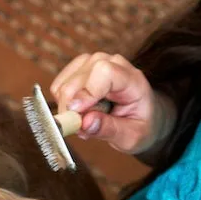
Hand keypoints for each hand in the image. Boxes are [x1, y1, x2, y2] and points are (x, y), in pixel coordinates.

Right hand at [50, 52, 175, 154]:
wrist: (142, 115)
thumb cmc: (140, 124)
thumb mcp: (132, 136)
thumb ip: (110, 130)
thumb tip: (85, 123)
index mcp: (131, 79)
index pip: (104, 72)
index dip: (87, 92)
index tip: (77, 114)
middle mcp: (111, 64)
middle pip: (78, 80)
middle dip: (73, 109)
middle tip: (82, 130)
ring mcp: (93, 63)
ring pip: (64, 84)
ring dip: (68, 108)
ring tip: (84, 122)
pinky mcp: (79, 69)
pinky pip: (58, 86)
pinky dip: (63, 104)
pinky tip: (79, 113)